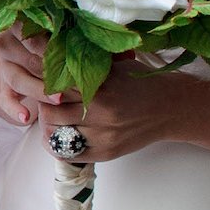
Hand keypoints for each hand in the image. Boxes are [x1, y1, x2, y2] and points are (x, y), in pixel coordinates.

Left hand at [34, 59, 176, 164]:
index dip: (40, 83)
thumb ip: (82, 67)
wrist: (171, 107)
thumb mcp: (112, 67)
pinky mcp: (106, 152)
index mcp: (99, 85)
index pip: (52, 86)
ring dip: (48, 124)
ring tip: (52, 115)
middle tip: (44, 99)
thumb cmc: (139, 81)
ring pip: (55, 132)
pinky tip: (58, 133)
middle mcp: (100, 111)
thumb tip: (44, 56)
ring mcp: (103, 134)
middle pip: (49, 110)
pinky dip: (57, 143)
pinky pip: (68, 153)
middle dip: (43, 104)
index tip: (38, 80)